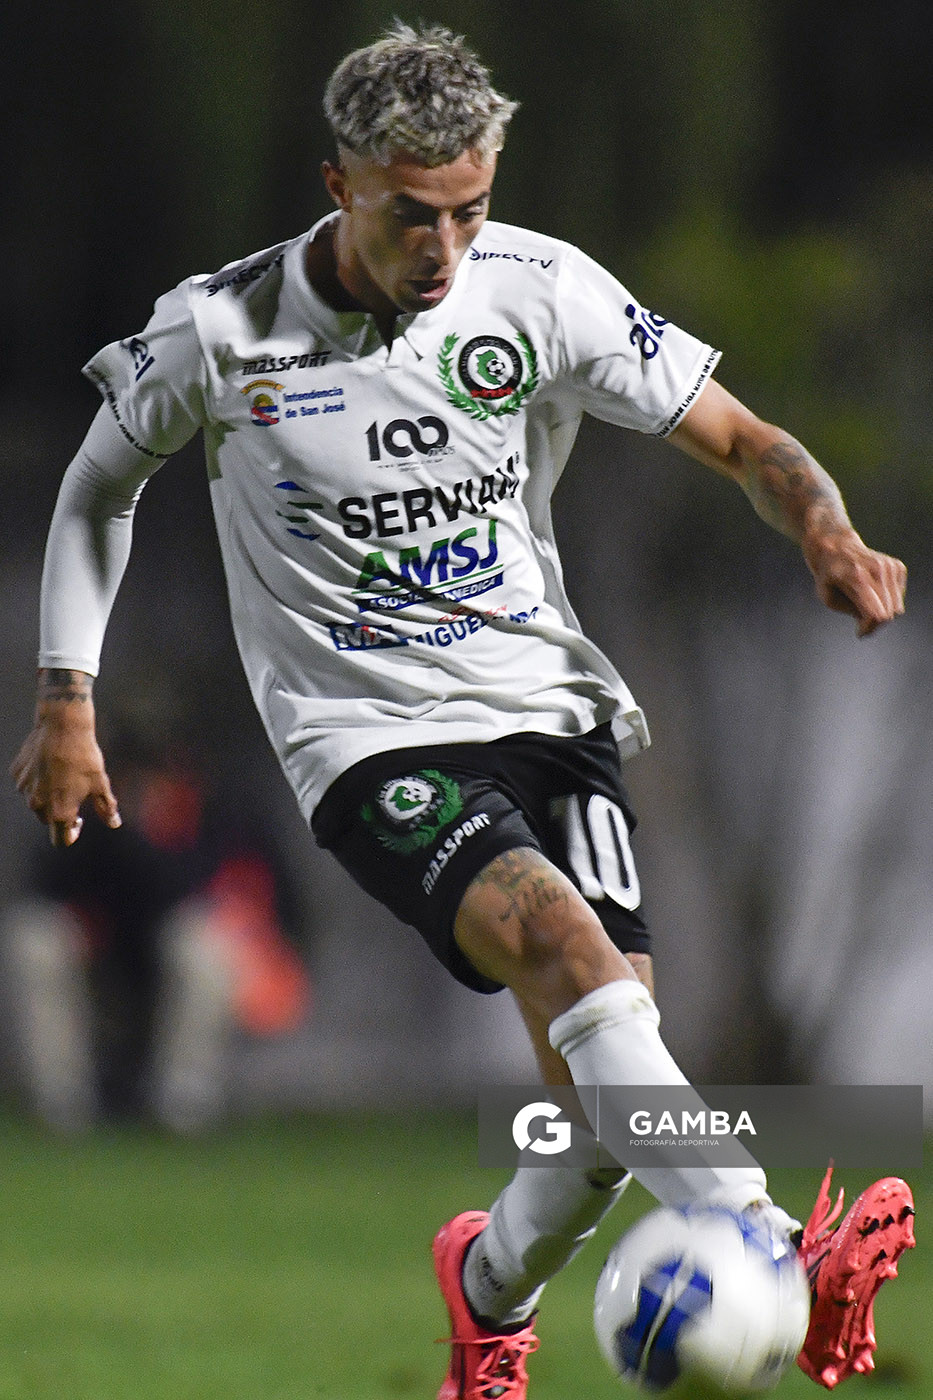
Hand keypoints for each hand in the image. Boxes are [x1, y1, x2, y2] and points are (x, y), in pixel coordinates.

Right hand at [10, 681, 120, 844]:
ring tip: (64, 773)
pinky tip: (50, 763)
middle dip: (60, 810)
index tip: (80, 819)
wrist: (63, 727)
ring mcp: (25, 789)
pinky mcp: (17, 773)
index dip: (72, 833)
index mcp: (59, 812)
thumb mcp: (101, 783)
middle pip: (48, 819)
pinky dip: (37, 778)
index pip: (61, 839)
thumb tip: (114, 823)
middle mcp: (38, 805)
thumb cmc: (85, 757)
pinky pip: (27, 783)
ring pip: (36, 801)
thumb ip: (106, 807)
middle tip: (75, 791)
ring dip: (48, 794)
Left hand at [803, 528, 906, 636]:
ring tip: (864, 604)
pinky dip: (887, 600)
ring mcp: (889, 566)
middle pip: (888, 614)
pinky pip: (899, 597)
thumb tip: (872, 620)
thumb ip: (850, 611)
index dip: (869, 629)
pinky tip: (873, 591)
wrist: (837, 546)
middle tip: (860, 621)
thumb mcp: (828, 597)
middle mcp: (877, 570)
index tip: (860, 632)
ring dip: (882, 612)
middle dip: (874, 623)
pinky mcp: (897, 566)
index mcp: (857, 578)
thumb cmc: (828, 575)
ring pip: (897, 607)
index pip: (876, 614)